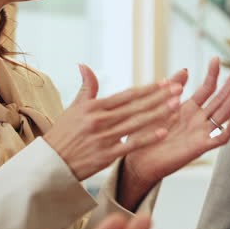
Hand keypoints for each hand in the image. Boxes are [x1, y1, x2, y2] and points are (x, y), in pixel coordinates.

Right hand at [44, 65, 182, 180]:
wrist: (50, 164)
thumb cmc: (64, 134)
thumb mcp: (73, 108)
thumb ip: (87, 88)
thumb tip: (84, 64)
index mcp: (93, 107)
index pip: (127, 95)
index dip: (148, 88)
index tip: (166, 82)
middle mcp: (99, 120)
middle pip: (135, 106)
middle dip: (159, 97)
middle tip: (180, 88)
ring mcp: (103, 138)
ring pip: (136, 123)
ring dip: (158, 113)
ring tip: (177, 104)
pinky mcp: (105, 156)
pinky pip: (130, 145)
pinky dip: (147, 138)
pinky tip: (164, 132)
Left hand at [119, 59, 229, 206]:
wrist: (139, 161)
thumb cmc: (146, 134)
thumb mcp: (158, 106)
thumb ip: (172, 88)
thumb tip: (186, 68)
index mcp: (190, 109)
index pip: (207, 88)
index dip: (213, 74)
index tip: (216, 58)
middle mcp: (200, 119)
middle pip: (221, 97)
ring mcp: (202, 133)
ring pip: (224, 113)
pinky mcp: (200, 147)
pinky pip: (219, 139)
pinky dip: (229, 129)